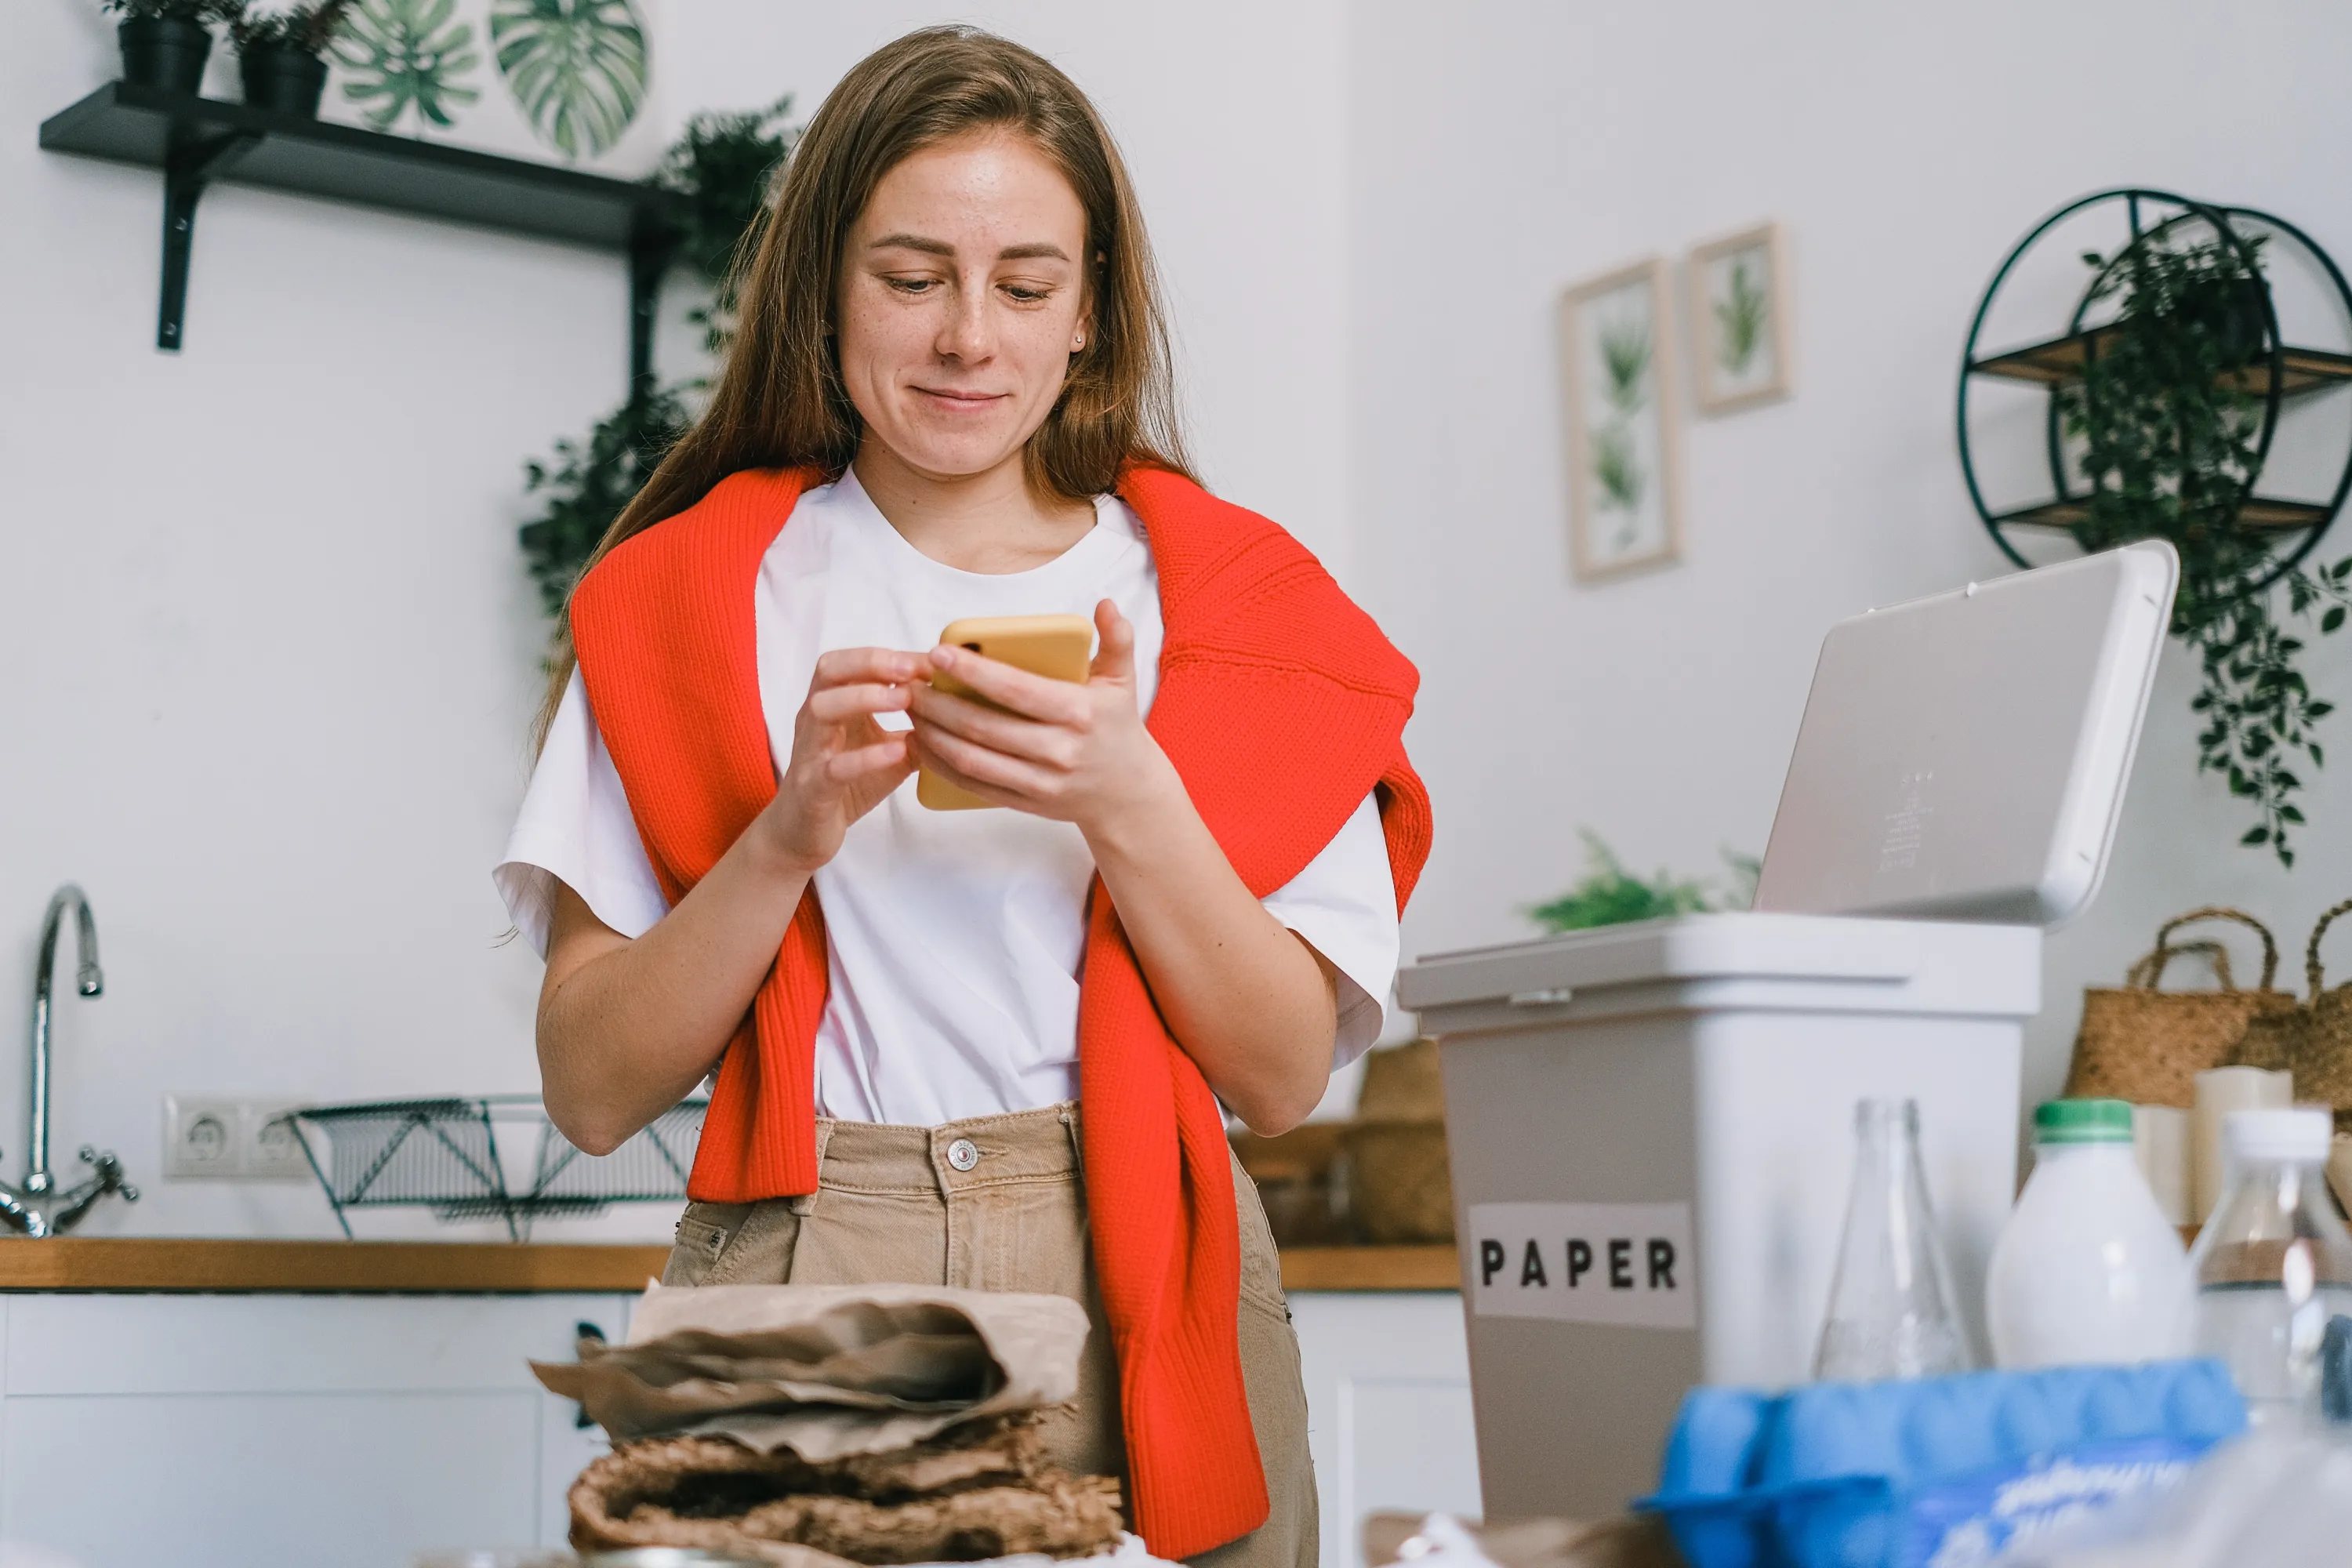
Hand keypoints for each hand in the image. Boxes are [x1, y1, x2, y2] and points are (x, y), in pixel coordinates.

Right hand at [752, 647, 921, 874]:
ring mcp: (810, 753)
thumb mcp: (888, 751)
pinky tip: (896, 751)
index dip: (889, 656)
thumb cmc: (847, 785)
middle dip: (871, 663)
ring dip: (863, 698)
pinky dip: (866, 757)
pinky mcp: (812, 789)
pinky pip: (834, 768)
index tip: (929, 659)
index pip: (852, 663)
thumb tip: (959, 708)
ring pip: (822, 709)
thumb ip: (916, 728)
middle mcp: (815, 720)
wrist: (805, 834)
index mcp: (832, 704)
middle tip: (911, 669)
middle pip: (829, 670)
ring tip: (904, 699)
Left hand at [908, 599, 1177, 834]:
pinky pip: (974, 785)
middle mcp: (1059, 751)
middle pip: (983, 726)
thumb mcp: (1123, 682)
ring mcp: (1041, 782)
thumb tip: (1105, 604)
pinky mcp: (1026, 804)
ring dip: (933, 735)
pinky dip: (941, 766)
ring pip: (972, 759)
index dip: (973, 671)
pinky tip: (923, 744)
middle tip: (910, 684)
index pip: (1016, 689)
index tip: (938, 653)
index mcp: (1078, 713)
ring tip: (912, 711)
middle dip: (938, 704)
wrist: (1127, 793)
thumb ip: (1117, 640)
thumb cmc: (1116, 727)